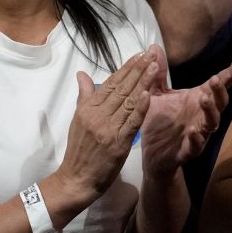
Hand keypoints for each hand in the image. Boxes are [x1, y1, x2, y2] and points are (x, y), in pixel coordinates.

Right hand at [55, 47, 158, 202]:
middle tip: (151, 53)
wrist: (76, 179)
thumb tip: (81, 74)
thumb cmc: (80, 150)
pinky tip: (148, 93)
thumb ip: (84, 96)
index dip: (126, 68)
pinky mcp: (117, 142)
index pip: (110, 83)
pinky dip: (140, 107)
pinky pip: (131, 122)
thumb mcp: (78, 120)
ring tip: (155, 66)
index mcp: (88, 109)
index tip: (139, 54)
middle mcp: (97, 115)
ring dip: (143, 82)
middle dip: (137, 69)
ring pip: (128, 101)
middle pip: (120, 88)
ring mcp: (107, 128)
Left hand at [141, 51, 231, 179]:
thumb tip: (154, 47)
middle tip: (214, 80)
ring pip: (212, 122)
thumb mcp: (157, 95)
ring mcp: (200, 133)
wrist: (153, 155)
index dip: (230, 74)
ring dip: (211, 111)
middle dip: (220, 91)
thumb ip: (157, 74)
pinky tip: (194, 130)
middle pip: (220, 102)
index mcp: (198, 99)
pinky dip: (197, 138)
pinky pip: (197, 145)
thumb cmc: (160, 122)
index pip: (218, 85)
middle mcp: (203, 115)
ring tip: (204, 99)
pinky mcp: (189, 150)